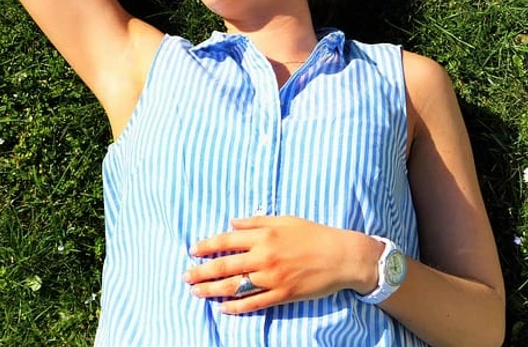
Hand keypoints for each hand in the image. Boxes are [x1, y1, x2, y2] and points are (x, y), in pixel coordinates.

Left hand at [182, 215, 379, 313]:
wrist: (341, 256)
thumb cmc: (314, 234)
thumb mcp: (285, 220)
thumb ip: (257, 222)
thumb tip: (232, 223)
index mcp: (265, 235)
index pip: (227, 241)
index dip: (207, 246)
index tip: (192, 250)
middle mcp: (265, 257)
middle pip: (224, 266)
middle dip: (201, 272)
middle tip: (186, 276)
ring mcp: (272, 278)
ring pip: (234, 287)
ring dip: (212, 291)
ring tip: (196, 292)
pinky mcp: (282, 294)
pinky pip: (253, 303)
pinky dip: (236, 307)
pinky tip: (223, 308)